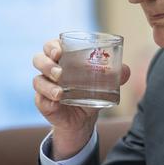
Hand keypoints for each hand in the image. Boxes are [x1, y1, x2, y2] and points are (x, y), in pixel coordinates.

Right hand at [33, 39, 130, 159]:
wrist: (84, 118)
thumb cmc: (91, 92)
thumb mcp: (104, 83)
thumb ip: (115, 75)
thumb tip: (125, 70)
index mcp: (62, 58)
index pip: (51, 46)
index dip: (52, 46)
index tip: (59, 51)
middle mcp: (50, 70)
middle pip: (38, 60)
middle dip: (47, 64)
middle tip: (60, 72)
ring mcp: (44, 86)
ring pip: (37, 80)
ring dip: (47, 86)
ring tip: (60, 93)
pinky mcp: (43, 102)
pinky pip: (39, 99)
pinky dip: (47, 100)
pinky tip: (56, 103)